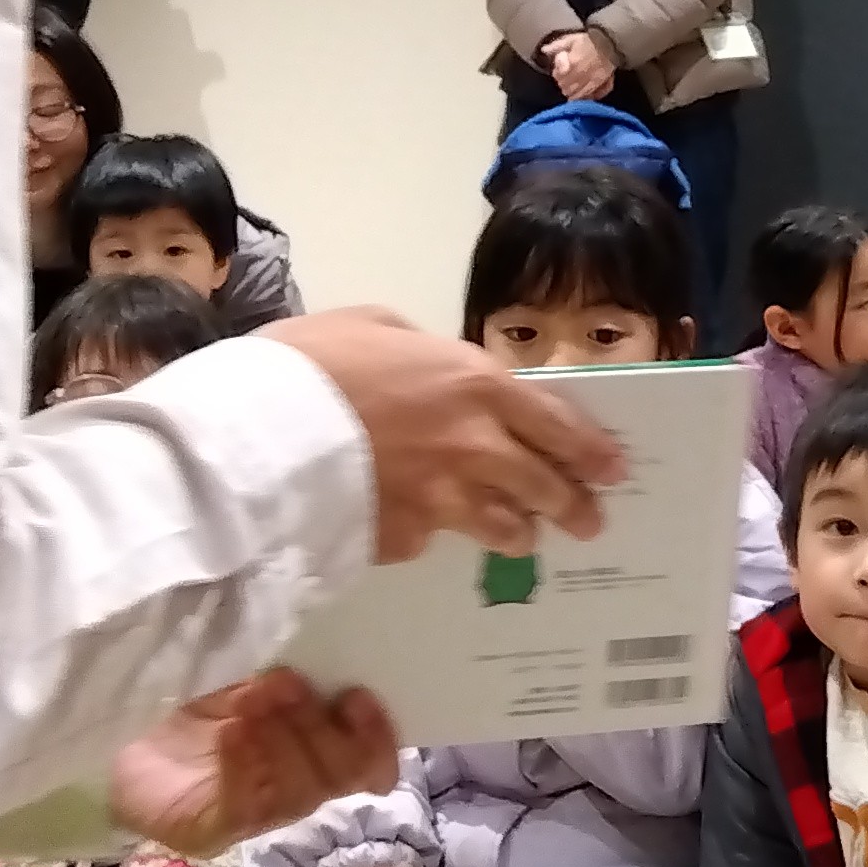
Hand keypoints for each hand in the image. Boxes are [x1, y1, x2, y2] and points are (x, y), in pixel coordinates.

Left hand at [106, 672, 400, 856]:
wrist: (107, 752)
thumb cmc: (180, 713)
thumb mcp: (237, 688)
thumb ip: (279, 684)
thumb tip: (314, 669)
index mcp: (308, 759)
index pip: (368, 766)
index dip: (375, 737)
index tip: (357, 696)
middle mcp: (290, 795)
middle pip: (337, 776)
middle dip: (314, 726)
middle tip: (279, 686)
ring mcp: (252, 818)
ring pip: (298, 792)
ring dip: (279, 739)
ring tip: (249, 701)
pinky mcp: (213, 832)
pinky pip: (246, 804)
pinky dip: (245, 764)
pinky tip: (230, 733)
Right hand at [260, 312, 623, 558]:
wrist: (255, 433)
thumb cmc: (310, 362)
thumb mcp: (373, 325)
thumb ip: (422, 350)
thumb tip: (435, 365)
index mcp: (476, 385)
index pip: (558, 425)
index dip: (590, 451)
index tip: (612, 469)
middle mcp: (475, 447)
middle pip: (542, 486)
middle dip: (571, 506)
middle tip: (587, 520)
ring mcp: (441, 500)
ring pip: (502, 527)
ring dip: (518, 532)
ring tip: (525, 538)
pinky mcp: (404, 538)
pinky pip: (430, 541)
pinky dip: (430, 537)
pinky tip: (423, 535)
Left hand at [548, 31, 616, 103]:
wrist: (610, 43)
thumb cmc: (590, 40)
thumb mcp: (571, 39)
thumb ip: (557, 46)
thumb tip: (544, 50)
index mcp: (570, 63)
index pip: (557, 75)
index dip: (557, 73)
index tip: (559, 70)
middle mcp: (579, 74)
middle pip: (564, 86)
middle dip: (562, 83)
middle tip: (565, 79)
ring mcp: (589, 80)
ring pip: (573, 93)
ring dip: (570, 91)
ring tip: (571, 87)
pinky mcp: (597, 84)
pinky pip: (586, 95)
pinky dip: (581, 96)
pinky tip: (579, 95)